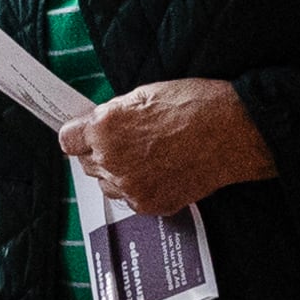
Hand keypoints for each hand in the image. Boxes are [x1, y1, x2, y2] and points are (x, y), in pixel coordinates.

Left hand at [59, 76, 275, 219]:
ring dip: (117, 173)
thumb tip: (96, 125)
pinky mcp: (149, 205)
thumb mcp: (144, 94)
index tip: (86, 133)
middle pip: (86, 164)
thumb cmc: (194, 105)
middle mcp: (111, 161)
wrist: (233, 132)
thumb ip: (112, 114)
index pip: (67, 140)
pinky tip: (160, 171)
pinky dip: (139, 188)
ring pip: (107, 185)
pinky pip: (130, 199)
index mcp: (105, 128)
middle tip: (127, 141)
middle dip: (99, 153)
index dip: (79, 135)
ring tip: (146, 157)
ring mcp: (130, 187)